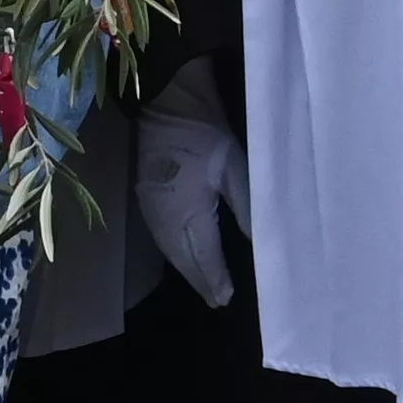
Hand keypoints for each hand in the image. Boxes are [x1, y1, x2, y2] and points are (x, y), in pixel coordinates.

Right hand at [135, 107, 241, 307]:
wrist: (167, 102)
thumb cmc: (205, 132)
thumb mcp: (234, 166)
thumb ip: (245, 206)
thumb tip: (256, 239)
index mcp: (188, 210)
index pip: (204, 254)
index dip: (216, 278)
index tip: (227, 297)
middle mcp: (166, 216)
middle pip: (184, 258)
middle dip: (201, 280)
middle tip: (218, 301)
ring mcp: (152, 208)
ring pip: (171, 250)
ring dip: (187, 270)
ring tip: (204, 286)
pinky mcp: (146, 197)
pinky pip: (161, 237)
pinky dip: (175, 254)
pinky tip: (184, 256)